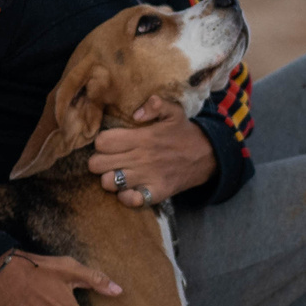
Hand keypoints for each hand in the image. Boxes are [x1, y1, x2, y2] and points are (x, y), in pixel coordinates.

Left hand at [87, 94, 216, 208]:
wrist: (207, 156)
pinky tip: (129, 188)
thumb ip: (155, 105)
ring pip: (108, 182)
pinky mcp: (154, 193)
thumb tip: (136, 114)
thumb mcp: (174, 112)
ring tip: (118, 172)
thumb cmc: (184, 134)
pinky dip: (125, 196)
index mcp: (142, 137)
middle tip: (111, 158)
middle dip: (100, 160)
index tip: (111, 142)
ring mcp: (147, 177)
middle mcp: (141, 158)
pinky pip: (129, 200)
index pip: (102, 142)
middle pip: (97, 164)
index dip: (102, 142)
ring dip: (110, 178)